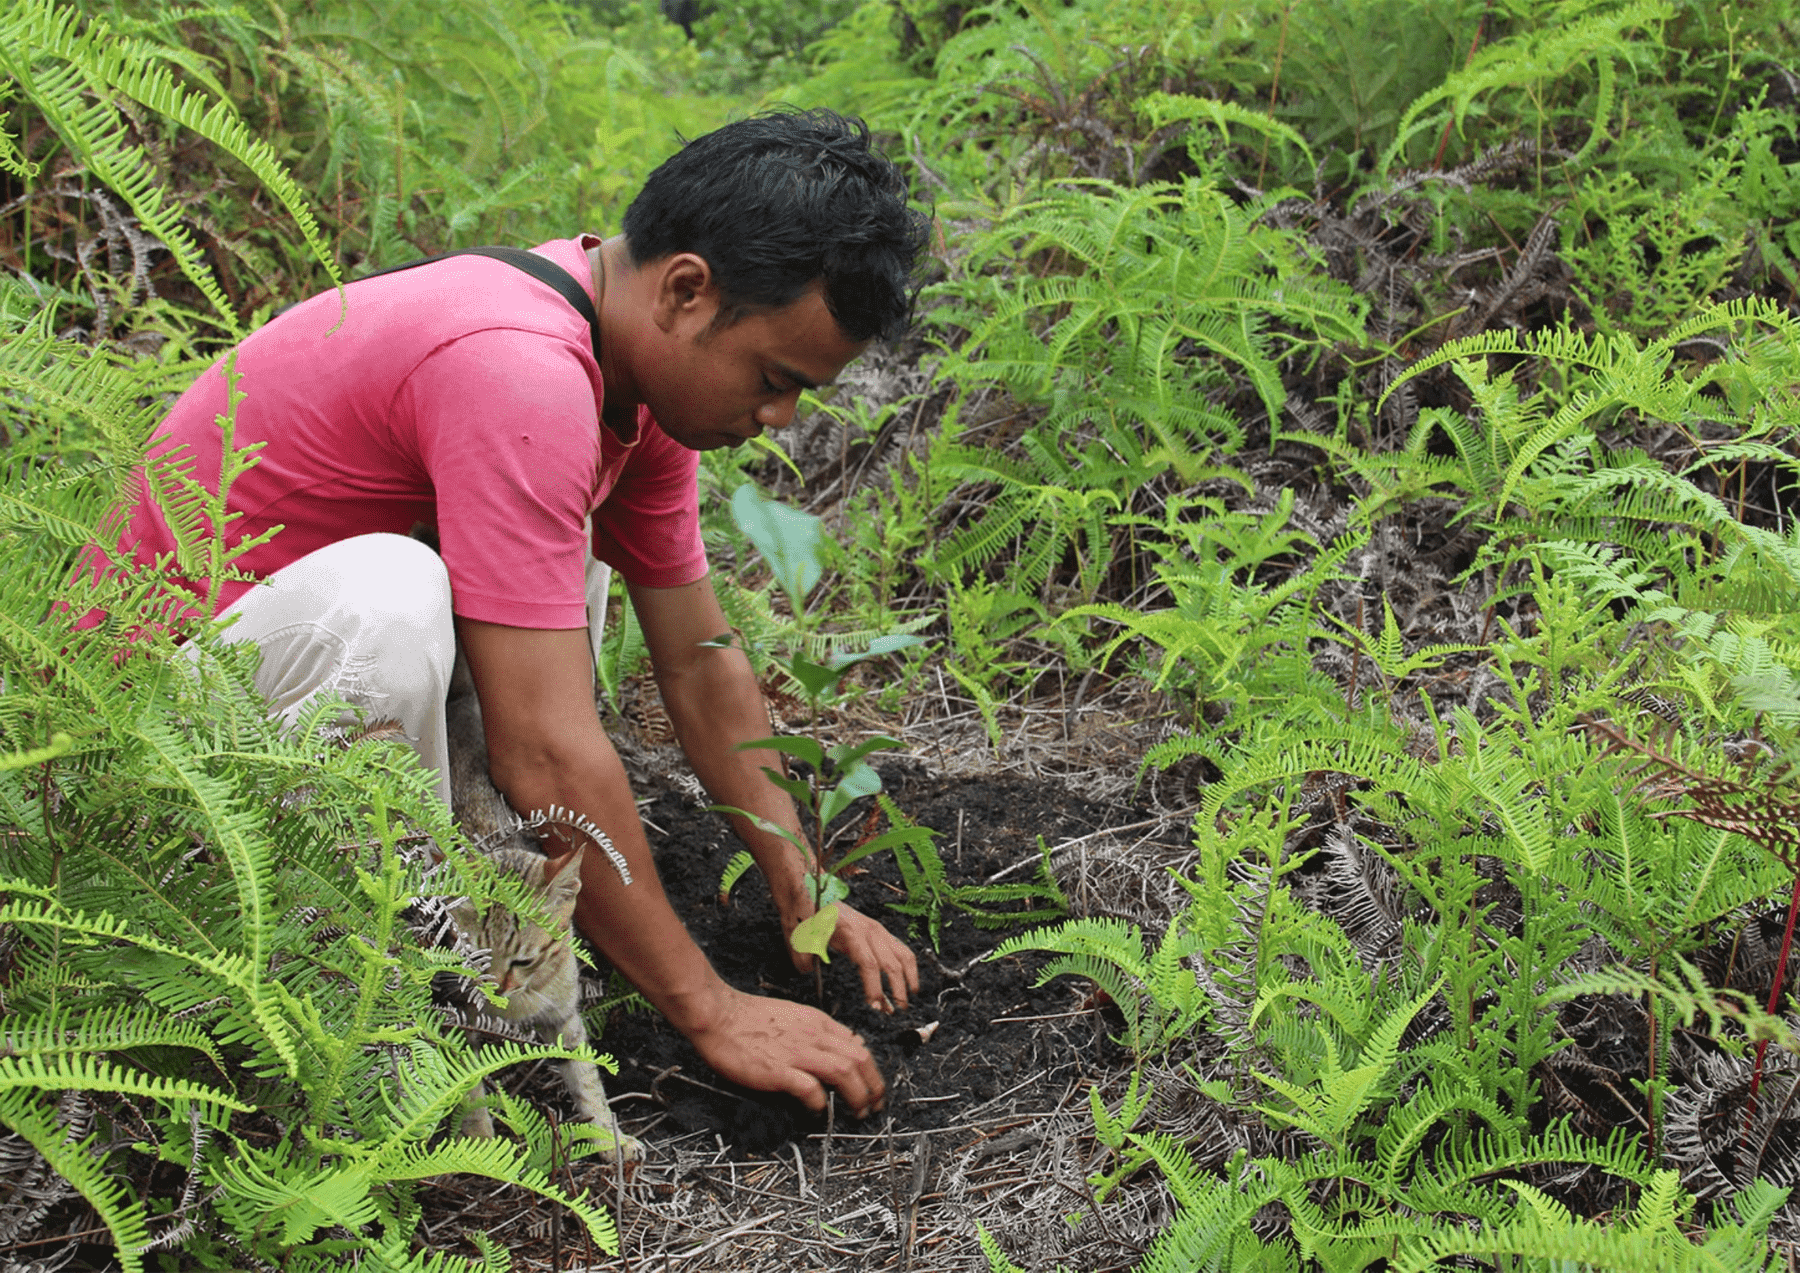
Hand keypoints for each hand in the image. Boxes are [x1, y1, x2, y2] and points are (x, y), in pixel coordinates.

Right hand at [684, 984, 885, 1116]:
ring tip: (858, 1113)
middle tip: (875, 1105)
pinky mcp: (778, 1070)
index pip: (858, 1046)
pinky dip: (819, 1103)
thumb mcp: (793, 1015)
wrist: (717, 1014)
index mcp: (817, 1022)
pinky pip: (810, 1088)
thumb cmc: (748, 1017)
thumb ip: (816, 1031)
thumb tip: (839, 1046)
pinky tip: (818, 1111)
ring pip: (844, 1072)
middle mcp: (813, 1036)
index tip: (873, 1086)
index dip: (872, 1070)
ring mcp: (796, 1053)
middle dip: (874, 1086)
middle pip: (859, 1060)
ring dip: (857, 1096)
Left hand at [782, 901, 919, 1014]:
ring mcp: (878, 929)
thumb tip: (810, 974)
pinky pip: (901, 949)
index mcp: (851, 931)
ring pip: (903, 954)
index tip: (874, 1007)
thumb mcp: (800, 936)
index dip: (874, 987)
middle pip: (891, 963)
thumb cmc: (806, 914)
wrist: (811, 890)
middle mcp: (870, 930)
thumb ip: (805, 958)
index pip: (869, 964)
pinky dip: (907, 967)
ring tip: (908, 1000)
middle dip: (896, 990)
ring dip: (908, 979)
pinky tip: (908, 983)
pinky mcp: (879, 931)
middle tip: (895, 1013)